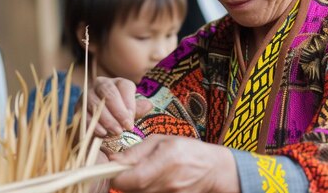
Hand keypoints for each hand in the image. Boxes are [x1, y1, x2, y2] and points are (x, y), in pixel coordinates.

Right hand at [85, 76, 151, 136]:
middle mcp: (101, 84)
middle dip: (118, 112)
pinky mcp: (79, 107)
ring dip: (107, 119)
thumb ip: (137, 109)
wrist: (97, 121)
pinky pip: (85, 114)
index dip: (130, 103)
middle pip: (109, 93)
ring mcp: (88, 94)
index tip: (133, 119)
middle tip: (126, 128)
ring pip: (96, 104)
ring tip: (116, 132)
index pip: (124, 86)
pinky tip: (103, 134)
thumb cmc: (118, 114)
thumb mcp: (129, 110)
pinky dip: (94, 125)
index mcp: (117, 82)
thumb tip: (148, 105)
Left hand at [109, 135, 239, 192]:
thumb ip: (137, 151)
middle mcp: (168, 183)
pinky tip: (154, 181)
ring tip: (147, 173)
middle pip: (132, 189)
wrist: (213, 170)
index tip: (114, 168)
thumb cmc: (188, 150)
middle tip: (130, 169)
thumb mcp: (163, 141)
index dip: (118, 176)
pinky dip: (146, 190)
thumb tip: (114, 160)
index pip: (132, 179)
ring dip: (136, 186)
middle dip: (126, 179)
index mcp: (166, 161)